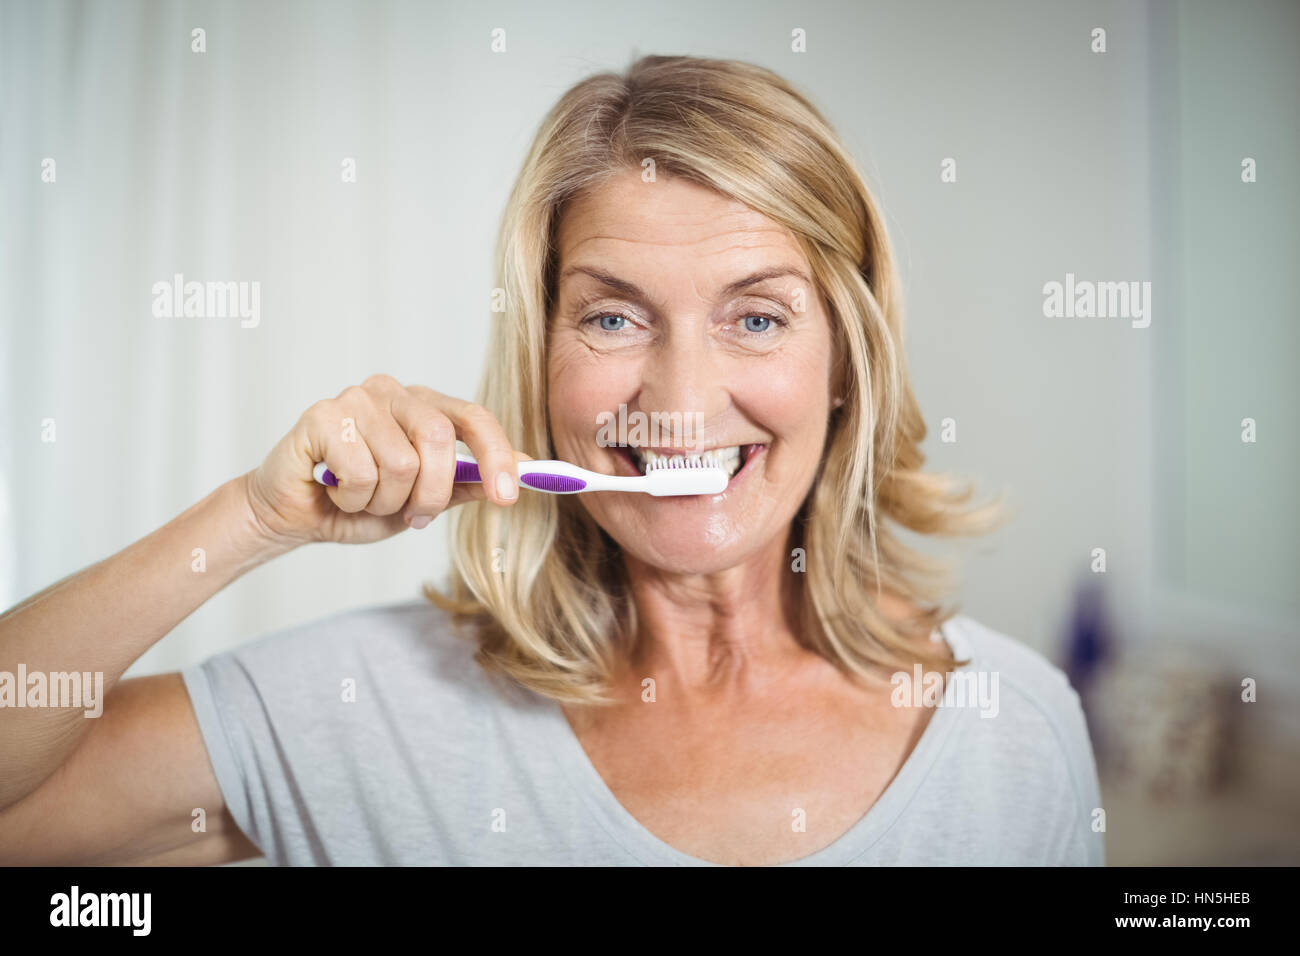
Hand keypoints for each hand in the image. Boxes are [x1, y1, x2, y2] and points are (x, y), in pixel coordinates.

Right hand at [242, 374, 528, 546]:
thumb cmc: (359, 502)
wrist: (295, 516)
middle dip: (431, 493)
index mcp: (424, 405)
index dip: (497, 455)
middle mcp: (393, 392)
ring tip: (361, 498)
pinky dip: (352, 497)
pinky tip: (334, 491)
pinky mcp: (321, 415)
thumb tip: (526, 470)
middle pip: (440, 439)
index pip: (474, 418)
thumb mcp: (423, 500)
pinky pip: (359, 470)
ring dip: (384, 501)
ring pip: (400, 462)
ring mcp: (356, 399)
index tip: (509, 498)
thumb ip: (467, 482)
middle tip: (411, 515)